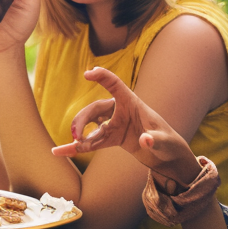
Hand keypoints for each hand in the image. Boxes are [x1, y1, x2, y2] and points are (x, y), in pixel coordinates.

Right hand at [50, 67, 202, 188]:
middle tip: (77, 135)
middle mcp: (118, 111)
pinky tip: (59, 151)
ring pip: (89, 124)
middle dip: (82, 120)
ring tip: (73, 144)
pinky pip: (90, 141)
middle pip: (94, 109)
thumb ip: (155, 140)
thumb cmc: (168, 143)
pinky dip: (75, 147)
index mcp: (131, 103)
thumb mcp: (164, 142)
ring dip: (79, 133)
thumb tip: (146, 141)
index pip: (114, 85)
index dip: (102, 77)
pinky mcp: (110, 137)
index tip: (88, 73)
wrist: (166, 155)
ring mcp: (112, 124)